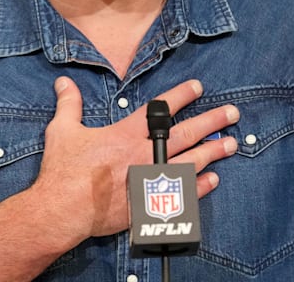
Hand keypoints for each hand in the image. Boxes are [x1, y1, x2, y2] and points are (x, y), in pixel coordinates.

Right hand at [32, 76, 237, 242]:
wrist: (63, 210)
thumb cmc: (63, 171)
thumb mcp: (62, 130)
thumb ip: (68, 104)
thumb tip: (63, 82)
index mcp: (125, 135)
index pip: (159, 110)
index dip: (180, 96)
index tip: (197, 88)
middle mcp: (144, 155)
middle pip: (186, 134)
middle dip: (211, 121)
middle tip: (231, 114)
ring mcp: (150, 180)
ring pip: (191, 162)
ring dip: (213, 152)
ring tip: (231, 144)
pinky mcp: (150, 203)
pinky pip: (183, 193)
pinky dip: (200, 186)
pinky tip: (212, 179)